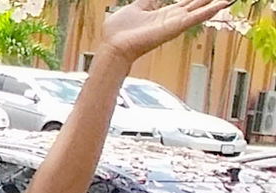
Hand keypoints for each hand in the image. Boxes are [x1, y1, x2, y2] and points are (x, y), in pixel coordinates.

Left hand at [100, 0, 230, 60]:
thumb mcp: (135, 7)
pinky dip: (209, 11)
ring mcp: (175, 23)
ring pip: (201, 10)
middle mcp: (173, 18)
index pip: (186, 2)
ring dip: (215, 4)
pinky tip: (222, 3)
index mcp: (164, 13)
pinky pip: (196, 17)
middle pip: (196, 5)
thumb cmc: (119, 30)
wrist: (114, 45)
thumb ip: (147, 0)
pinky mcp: (175, 27)